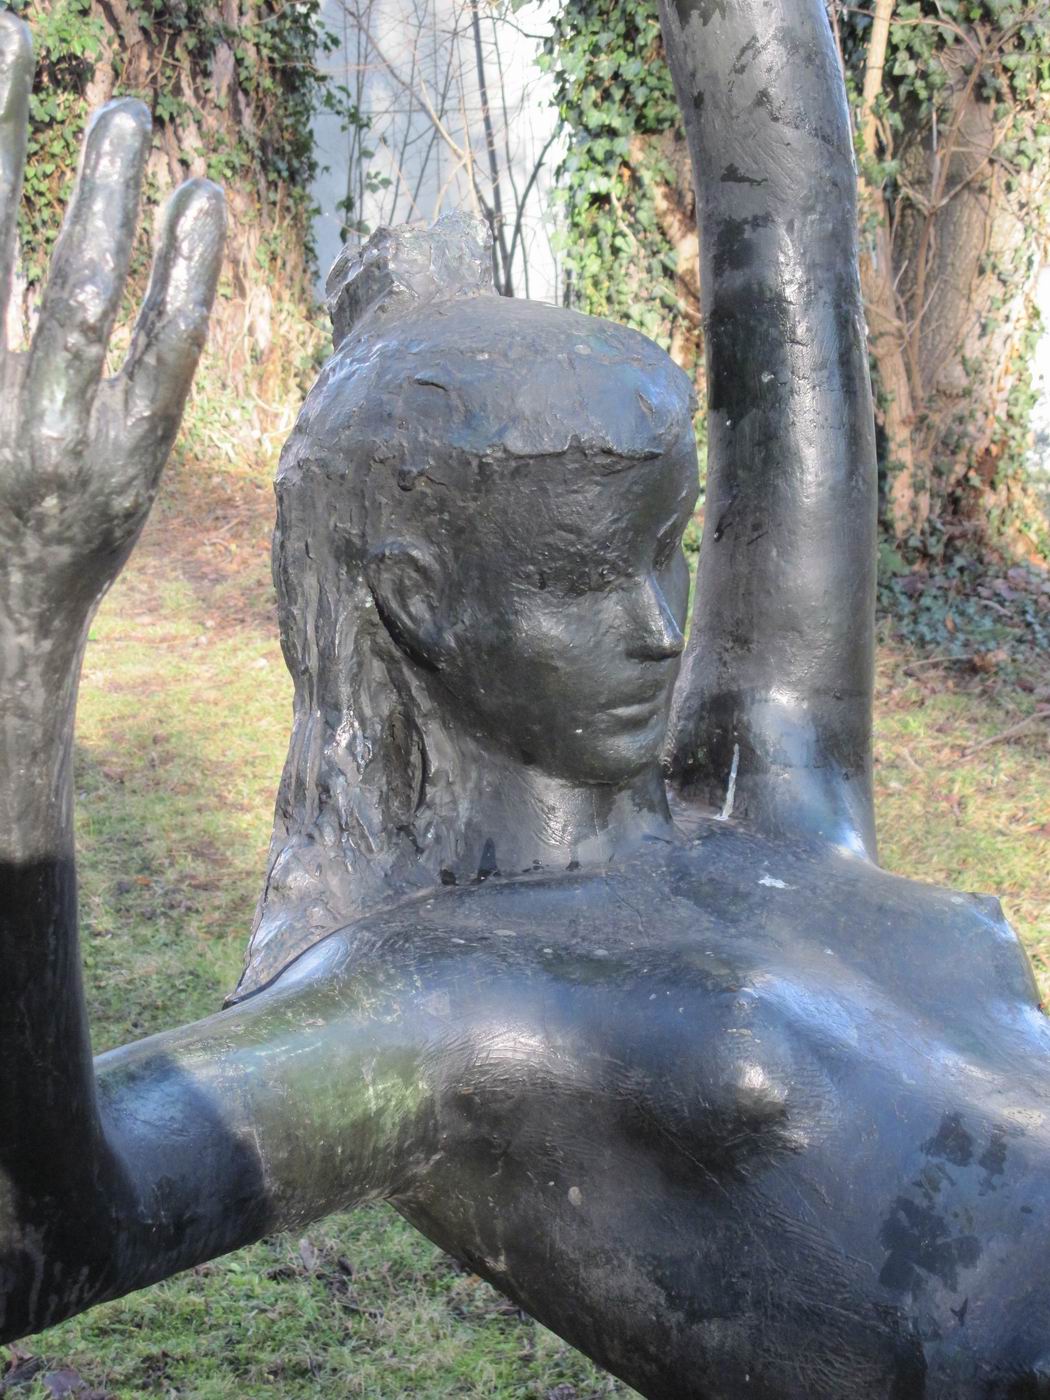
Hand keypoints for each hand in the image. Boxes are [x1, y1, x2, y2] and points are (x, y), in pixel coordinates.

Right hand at [0, 14, 224, 637]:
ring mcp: (63, 437)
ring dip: (108, 197)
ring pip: (87, 295)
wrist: (2, 621)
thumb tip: (11, 248)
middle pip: (10, 253)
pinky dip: (185, 278)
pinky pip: (165, 360)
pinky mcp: (129, 466)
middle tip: (37, 50)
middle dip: (21, 143)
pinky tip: (200, 207)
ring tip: (129, 114)